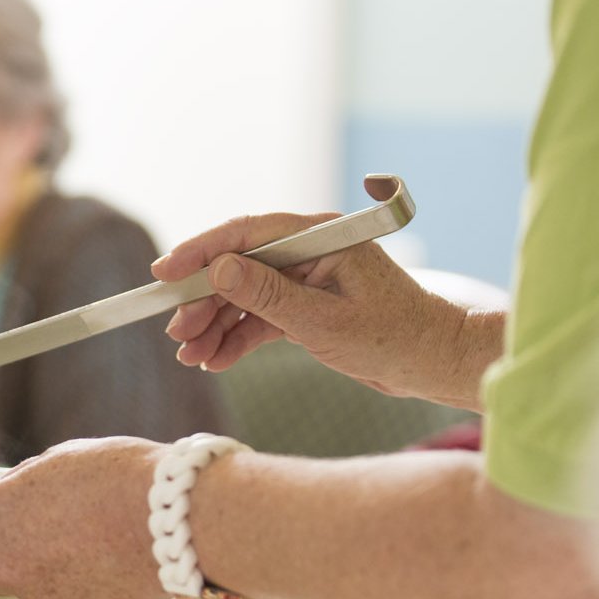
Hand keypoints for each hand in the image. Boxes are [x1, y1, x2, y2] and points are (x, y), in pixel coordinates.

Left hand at [0, 437, 171, 598]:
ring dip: (63, 571)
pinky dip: (96, 589)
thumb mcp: (54, 461)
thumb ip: (21, 490)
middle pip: (0, 569)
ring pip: (43, 588)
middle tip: (65, 523)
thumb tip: (16, 502)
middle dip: (25, 551)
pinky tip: (121, 561)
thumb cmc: (115, 476)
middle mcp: (7, 570)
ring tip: (103, 539)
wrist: (175, 518)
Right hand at [150, 213, 481, 403]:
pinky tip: (215, 359)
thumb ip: (269, 295)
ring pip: (244, 295)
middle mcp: (309, 251)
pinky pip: (260, 317)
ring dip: (215, 324)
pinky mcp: (305, 306)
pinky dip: (237, 338)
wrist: (433, 364)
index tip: (164, 273)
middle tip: (176, 331)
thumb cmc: (394, 338)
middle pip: (238, 266)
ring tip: (190, 354)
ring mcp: (305, 278)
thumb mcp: (324, 322)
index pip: (247, 234)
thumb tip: (219, 269)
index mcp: (320, 236)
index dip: (201, 251)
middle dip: (202, 300)